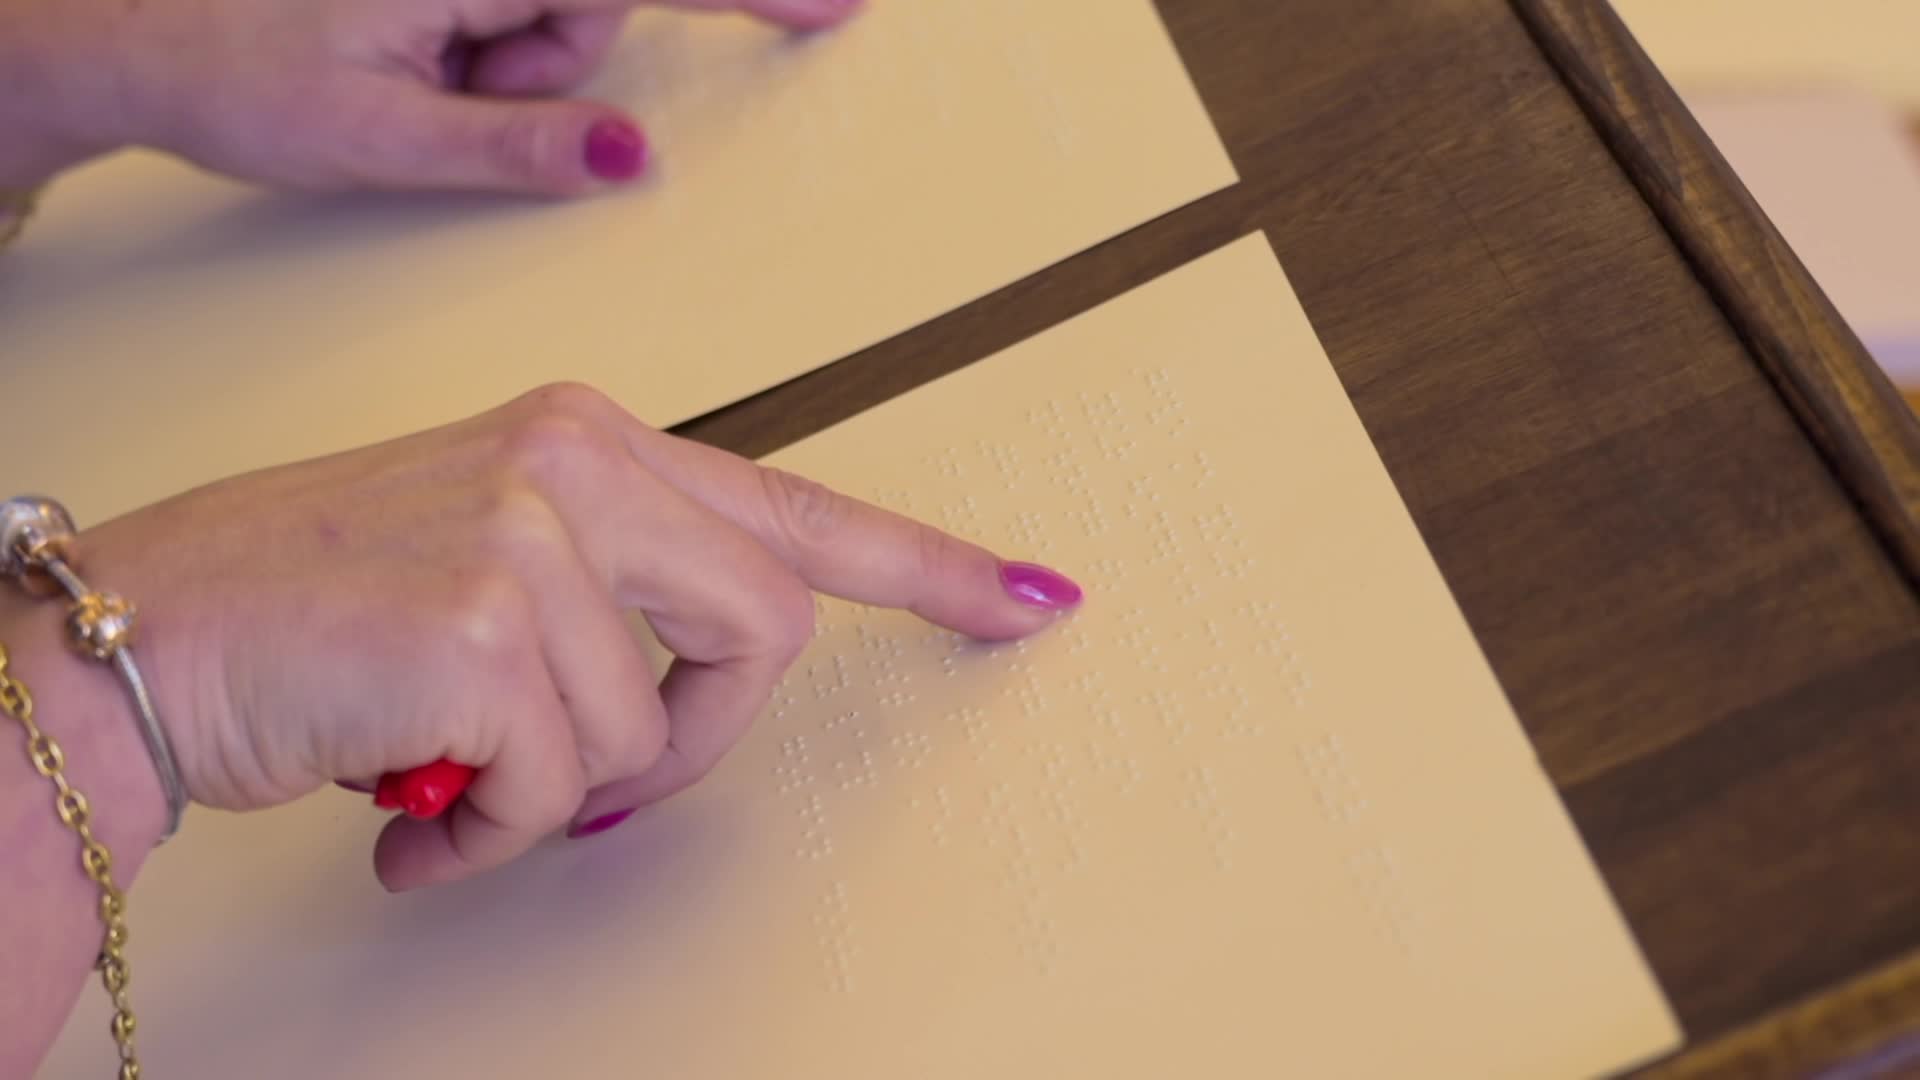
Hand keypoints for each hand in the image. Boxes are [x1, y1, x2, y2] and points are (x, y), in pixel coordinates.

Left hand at [2, 0, 860, 192]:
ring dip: (507, 55)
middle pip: (594, 1)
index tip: (834, 6)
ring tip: (410, 67)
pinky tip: (426, 40)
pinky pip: (525, 2)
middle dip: (544, 59)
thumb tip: (631, 157)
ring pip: (558, 8)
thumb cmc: (223, 71)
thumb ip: (520, 147)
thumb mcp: (379, 139)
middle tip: (451, 87)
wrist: (126, 30)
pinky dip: (497, 33)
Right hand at [64, 384, 1081, 889]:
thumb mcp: (490, 563)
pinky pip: (568, 788)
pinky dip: (491, 832)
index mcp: (592, 439)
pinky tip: (414, 804)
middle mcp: (577, 458)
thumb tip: (690, 710)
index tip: (1027, 595)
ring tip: (454, 778)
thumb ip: (619, 607)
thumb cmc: (305, 612)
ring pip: (657, 730)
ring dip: (557, 795)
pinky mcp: (489, 622)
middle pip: (772, 630)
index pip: (799, 503)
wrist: (133, 643)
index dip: (930, 564)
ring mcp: (536, 531)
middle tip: (594, 781)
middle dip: (697, 739)